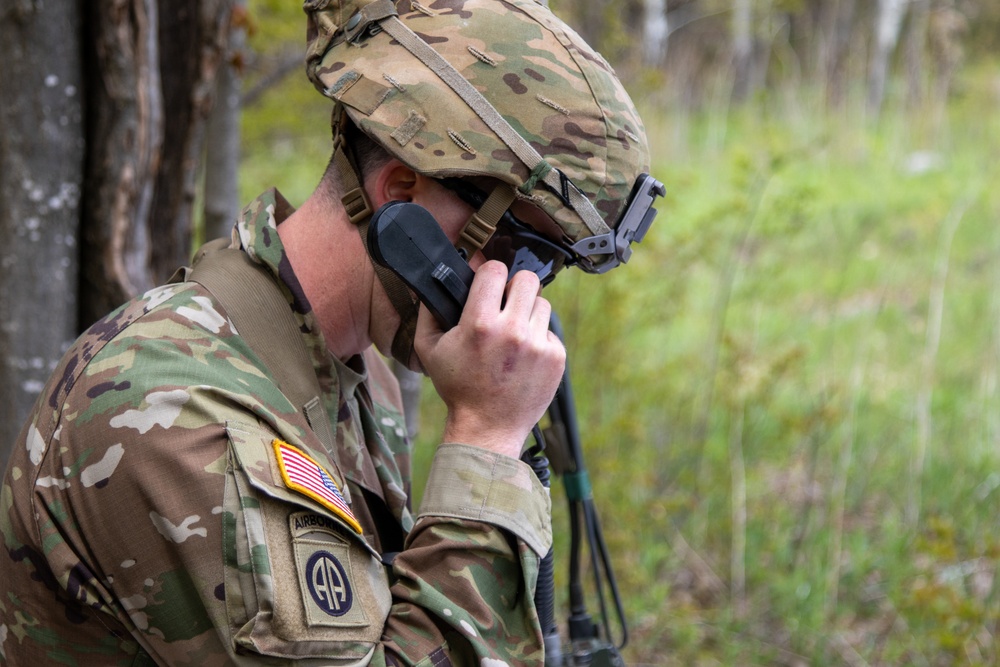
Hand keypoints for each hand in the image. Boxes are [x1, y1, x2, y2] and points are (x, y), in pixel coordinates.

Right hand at [414, 261, 565, 458]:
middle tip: (506, 304)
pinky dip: (538, 338)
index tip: (487, 284)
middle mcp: (512, 330)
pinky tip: (524, 356)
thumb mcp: (429, 350)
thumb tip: (437, 282)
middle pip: (527, 279)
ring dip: (528, 313)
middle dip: (515, 288)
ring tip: (514, 333)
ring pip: (542, 303)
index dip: (489, 274)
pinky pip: (550, 331)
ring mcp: (537, 344)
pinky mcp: (555, 357)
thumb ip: (428, 312)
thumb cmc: (458, 388)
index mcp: (480, 324)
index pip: (495, 270)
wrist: (488, 428)